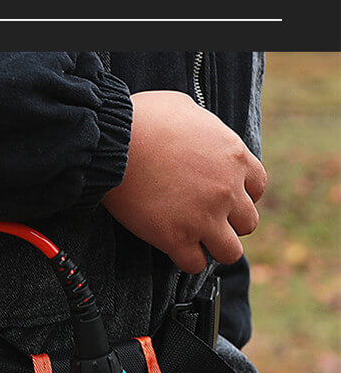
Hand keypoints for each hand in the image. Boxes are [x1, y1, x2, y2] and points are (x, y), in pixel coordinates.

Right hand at [102, 90, 266, 272]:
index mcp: (234, 157)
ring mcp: (204, 218)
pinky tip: (173, 248)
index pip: (258, 187)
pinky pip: (195, 264)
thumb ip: (203, 128)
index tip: (222, 196)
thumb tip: (197, 133)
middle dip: (229, 223)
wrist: (113, 142)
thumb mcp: (185, 108)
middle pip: (248, 223)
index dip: (240, 194)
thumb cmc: (142, 119)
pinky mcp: (176, 238)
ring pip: (230, 252)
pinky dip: (186, 260)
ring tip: (194, 240)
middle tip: (205, 218)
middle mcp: (227, 191)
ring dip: (214, 247)